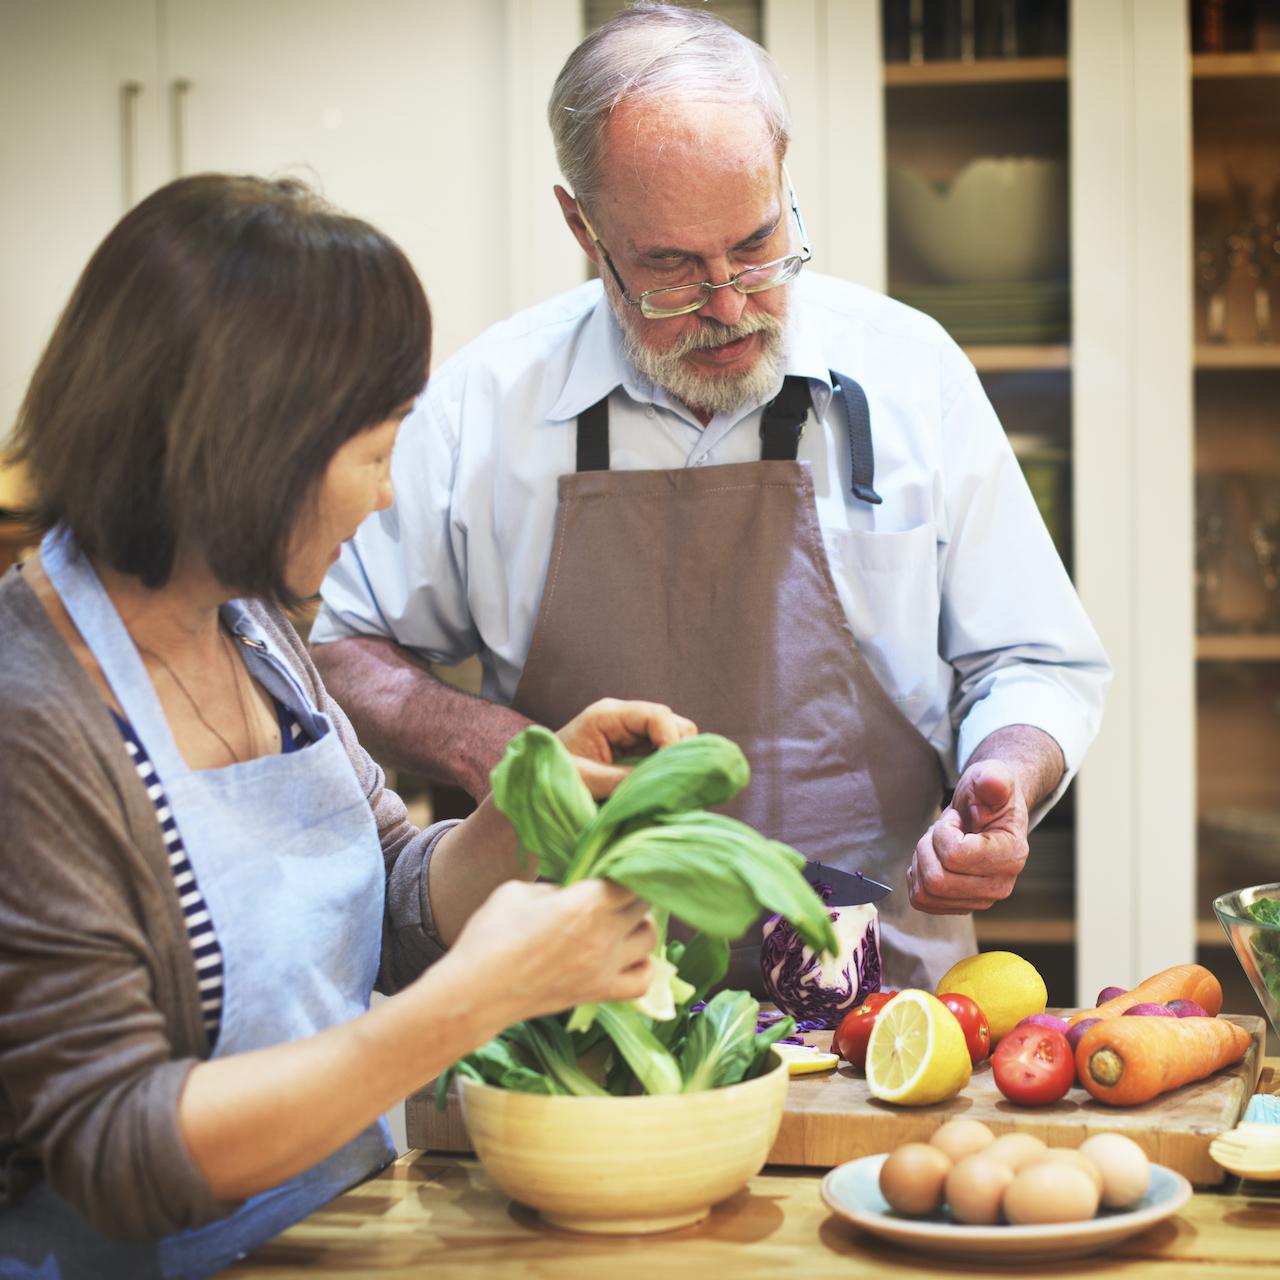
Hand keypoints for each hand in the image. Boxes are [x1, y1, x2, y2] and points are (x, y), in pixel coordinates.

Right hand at [449, 877, 656, 1020]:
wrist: (476, 992)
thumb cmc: (490, 936)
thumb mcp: (519, 891)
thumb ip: (557, 886)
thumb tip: (576, 888)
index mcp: (584, 904)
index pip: (631, 878)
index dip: (627, 867)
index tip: (614, 864)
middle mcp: (603, 935)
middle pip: (643, 904)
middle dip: (631, 892)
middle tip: (612, 889)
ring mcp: (604, 968)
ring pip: (650, 939)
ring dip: (640, 924)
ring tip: (621, 919)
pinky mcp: (599, 993)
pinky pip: (643, 981)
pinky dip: (642, 966)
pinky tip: (626, 956)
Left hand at [556, 697, 697, 798]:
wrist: (533, 782)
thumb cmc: (550, 777)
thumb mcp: (585, 780)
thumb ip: (622, 779)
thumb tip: (660, 783)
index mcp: (607, 715)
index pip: (657, 715)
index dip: (672, 740)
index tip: (672, 770)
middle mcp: (623, 718)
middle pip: (672, 722)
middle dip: (678, 750)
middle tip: (670, 782)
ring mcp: (630, 732)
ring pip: (673, 736)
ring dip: (674, 760)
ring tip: (664, 785)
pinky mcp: (634, 748)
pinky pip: (663, 751)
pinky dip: (667, 766)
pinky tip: (659, 784)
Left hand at [906, 760, 1028, 913]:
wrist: (987, 811)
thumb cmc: (987, 795)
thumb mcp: (990, 777)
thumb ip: (993, 780)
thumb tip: (994, 783)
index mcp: (1011, 856)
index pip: (955, 856)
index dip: (943, 832)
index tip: (956, 819)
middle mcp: (1000, 886)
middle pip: (937, 880)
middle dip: (928, 847)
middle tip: (941, 830)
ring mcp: (981, 900)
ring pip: (926, 893)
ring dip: (921, 861)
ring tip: (938, 843)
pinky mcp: (961, 906)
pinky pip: (922, 900)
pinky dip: (917, 876)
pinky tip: (932, 858)